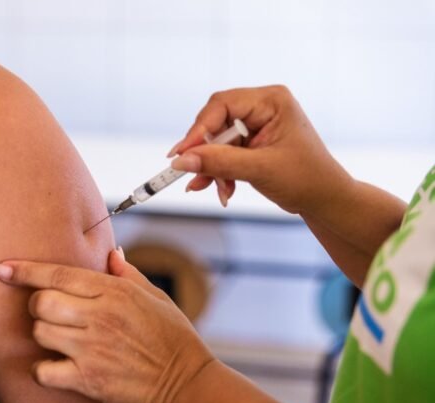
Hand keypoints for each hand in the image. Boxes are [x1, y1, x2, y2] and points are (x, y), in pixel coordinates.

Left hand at [0, 249, 212, 402]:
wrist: (185, 384)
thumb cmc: (172, 339)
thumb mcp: (154, 297)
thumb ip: (127, 274)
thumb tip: (112, 253)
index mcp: (114, 292)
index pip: (58, 274)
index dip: (24, 270)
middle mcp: (99, 317)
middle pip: (41, 302)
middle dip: (37, 305)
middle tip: (49, 312)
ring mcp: (92, 348)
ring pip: (40, 332)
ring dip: (43, 335)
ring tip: (61, 340)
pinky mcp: (88, 379)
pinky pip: (44, 371)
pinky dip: (43, 370)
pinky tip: (56, 368)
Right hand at [170, 85, 355, 214]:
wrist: (324, 200)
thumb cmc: (307, 178)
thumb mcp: (260, 169)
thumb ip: (219, 163)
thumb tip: (181, 161)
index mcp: (271, 101)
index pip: (221, 105)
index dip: (198, 130)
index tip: (180, 154)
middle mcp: (261, 108)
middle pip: (215, 123)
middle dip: (206, 154)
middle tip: (194, 175)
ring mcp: (255, 126)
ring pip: (215, 142)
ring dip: (211, 168)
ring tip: (215, 190)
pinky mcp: (250, 144)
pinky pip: (222, 154)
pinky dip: (218, 173)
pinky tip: (221, 190)